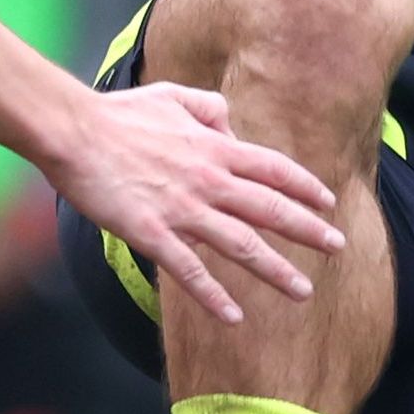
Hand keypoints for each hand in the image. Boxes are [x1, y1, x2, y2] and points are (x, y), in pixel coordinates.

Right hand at [45, 83, 344, 324]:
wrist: (74, 132)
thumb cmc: (118, 114)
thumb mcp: (171, 96)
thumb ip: (206, 107)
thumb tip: (228, 121)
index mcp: (214, 147)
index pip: (273, 169)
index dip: (305, 187)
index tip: (329, 203)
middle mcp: (208, 180)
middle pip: (270, 209)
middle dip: (309, 230)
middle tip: (339, 247)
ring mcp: (182, 209)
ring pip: (242, 245)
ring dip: (276, 270)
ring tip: (304, 290)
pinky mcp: (152, 234)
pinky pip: (191, 272)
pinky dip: (214, 296)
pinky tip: (235, 317)